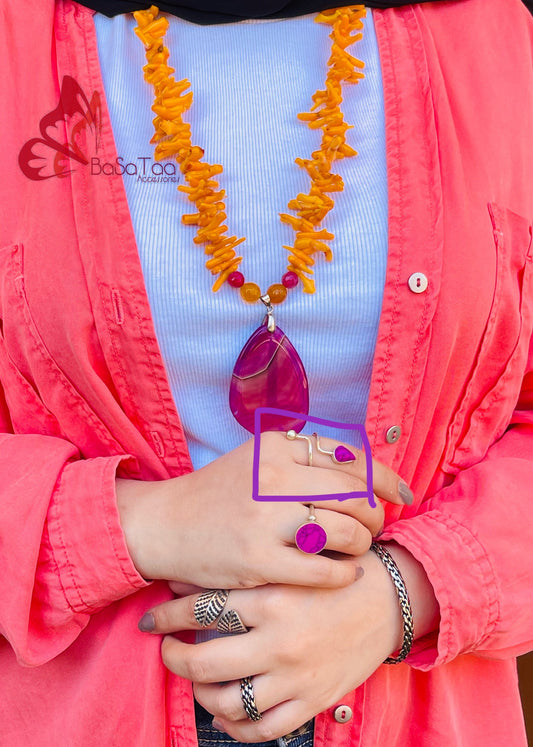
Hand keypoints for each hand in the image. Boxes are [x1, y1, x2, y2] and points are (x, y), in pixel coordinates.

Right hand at [117, 431, 412, 589]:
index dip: (385, 478)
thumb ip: (302, 455)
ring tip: (356, 548)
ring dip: (363, 542)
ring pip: (346, 530)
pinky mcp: (259, 560)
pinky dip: (344, 572)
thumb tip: (359, 465)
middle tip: (376, 525)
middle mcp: (273, 478)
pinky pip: (324, 569)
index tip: (401, 493)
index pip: (351, 459)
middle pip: (355, 494)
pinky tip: (343, 572)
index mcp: (276, 447)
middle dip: (377, 513)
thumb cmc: (218, 492)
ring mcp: (266, 520)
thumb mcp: (256, 458)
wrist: (166, 525)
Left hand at [139, 550, 404, 741]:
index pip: (201, 609)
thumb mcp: (291, 562)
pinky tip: (226, 713)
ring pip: (228, 702)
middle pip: (204, 663)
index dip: (168, 615)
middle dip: (175, 657)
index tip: (154, 617)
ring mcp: (296, 676)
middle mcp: (280, 640)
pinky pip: (264, 729)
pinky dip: (237, 726)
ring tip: (196, 679)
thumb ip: (245, 569)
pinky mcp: (313, 701)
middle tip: (168, 649)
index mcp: (273, 598)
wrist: (389, 600)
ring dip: (201, 693)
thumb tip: (190, 575)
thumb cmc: (334, 573)